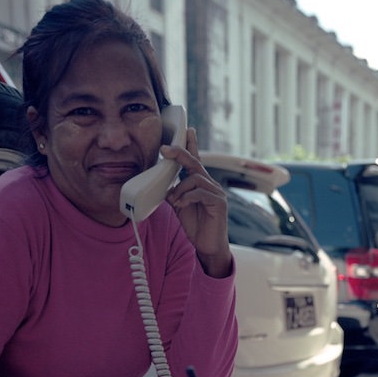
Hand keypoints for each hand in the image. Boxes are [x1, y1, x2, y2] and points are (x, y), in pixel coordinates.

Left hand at [163, 128, 232, 278]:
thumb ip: (172, 193)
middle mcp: (211, 185)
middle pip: (195, 163)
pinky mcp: (219, 203)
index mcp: (201, 184)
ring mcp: (217, 193)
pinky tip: (181, 205)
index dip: (191, 144)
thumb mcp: (179, 206)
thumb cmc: (196, 226)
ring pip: (195, 178)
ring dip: (180, 188)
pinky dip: (187, 197)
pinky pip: (201, 192)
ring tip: (175, 201)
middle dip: (180, 153)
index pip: (196, 160)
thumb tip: (158, 184)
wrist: (208, 246)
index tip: (187, 130)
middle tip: (165, 149)